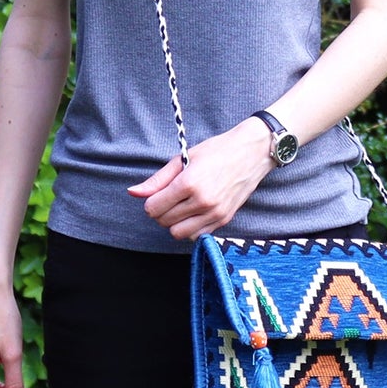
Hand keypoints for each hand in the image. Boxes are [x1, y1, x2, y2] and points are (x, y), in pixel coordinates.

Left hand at [128, 117, 273, 239]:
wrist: (252, 152)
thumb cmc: (217, 151)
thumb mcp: (184, 159)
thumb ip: (157, 180)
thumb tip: (133, 193)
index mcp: (189, 183)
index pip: (153, 208)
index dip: (151, 202)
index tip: (159, 194)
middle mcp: (202, 201)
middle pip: (164, 222)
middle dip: (161, 212)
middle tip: (171, 198)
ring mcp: (214, 213)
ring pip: (178, 233)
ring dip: (174, 223)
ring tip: (181, 207)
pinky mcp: (224, 220)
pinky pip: (196, 236)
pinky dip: (190, 228)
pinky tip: (194, 213)